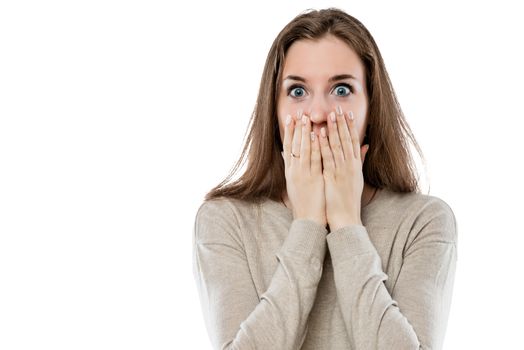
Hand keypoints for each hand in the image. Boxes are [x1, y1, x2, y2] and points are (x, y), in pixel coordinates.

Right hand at [281, 110, 326, 227]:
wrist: (308, 221)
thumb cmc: (303, 203)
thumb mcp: (293, 184)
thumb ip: (291, 168)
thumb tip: (285, 154)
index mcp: (290, 171)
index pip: (288, 147)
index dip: (289, 131)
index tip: (290, 118)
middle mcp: (294, 171)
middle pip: (294, 145)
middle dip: (296, 128)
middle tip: (299, 112)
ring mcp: (303, 174)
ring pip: (303, 149)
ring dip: (305, 133)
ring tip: (307, 118)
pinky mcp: (313, 178)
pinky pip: (315, 159)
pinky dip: (316, 146)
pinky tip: (319, 134)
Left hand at [319, 106, 369, 230]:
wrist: (346, 216)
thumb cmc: (349, 199)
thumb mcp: (357, 178)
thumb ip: (360, 160)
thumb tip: (366, 145)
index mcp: (355, 165)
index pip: (353, 141)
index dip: (350, 126)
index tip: (347, 113)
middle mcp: (350, 165)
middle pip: (346, 140)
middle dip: (342, 123)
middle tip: (338, 108)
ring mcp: (342, 170)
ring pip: (338, 146)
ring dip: (334, 129)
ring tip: (330, 115)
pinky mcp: (332, 176)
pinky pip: (327, 157)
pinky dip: (324, 145)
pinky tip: (320, 134)